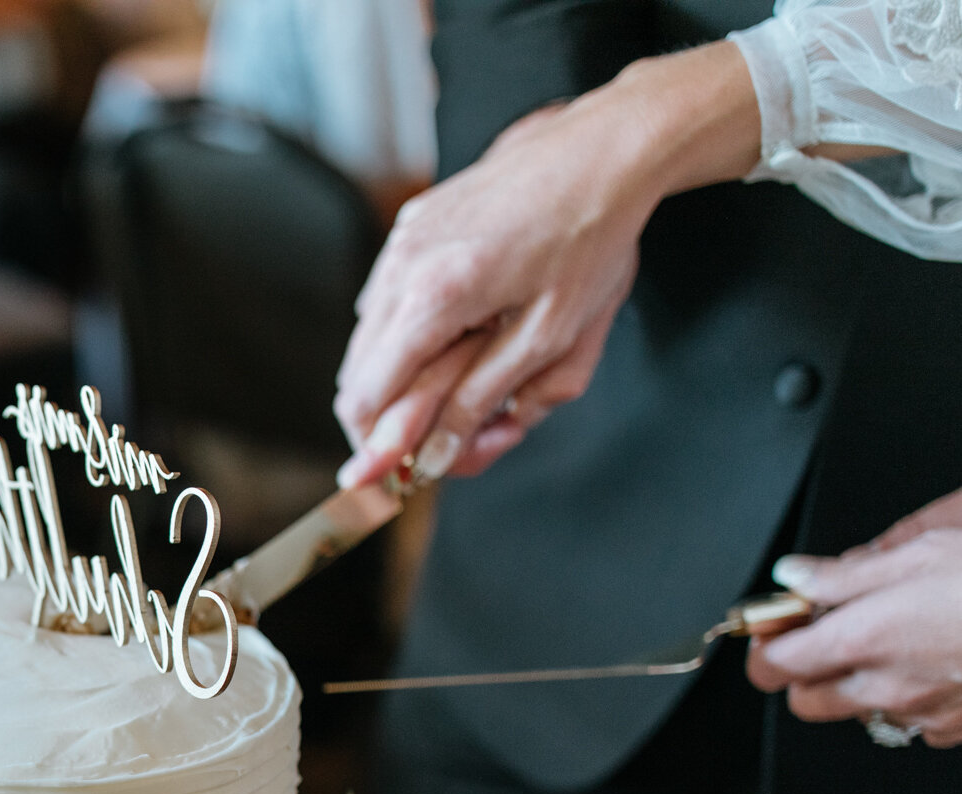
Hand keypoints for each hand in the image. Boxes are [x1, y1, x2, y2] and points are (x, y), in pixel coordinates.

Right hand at [334, 44, 763, 487]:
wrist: (605, 149)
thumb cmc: (591, 240)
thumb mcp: (552, 338)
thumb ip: (484, 402)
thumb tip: (435, 456)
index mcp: (433, 297)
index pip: (365, 398)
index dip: (376, 448)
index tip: (401, 475)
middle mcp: (402, 266)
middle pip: (355, 374)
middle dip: (389, 419)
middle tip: (442, 442)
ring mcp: (402, 240)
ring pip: (368, 338)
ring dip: (400, 377)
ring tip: (461, 391)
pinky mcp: (414, 224)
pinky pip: (388, 298)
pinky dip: (408, 334)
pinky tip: (459, 338)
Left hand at [749, 523, 961, 747]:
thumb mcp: (930, 547)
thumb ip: (848, 571)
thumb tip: (797, 577)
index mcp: (868, 638)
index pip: (774, 664)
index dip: (767, 641)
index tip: (776, 620)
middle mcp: (890, 686)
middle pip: (807, 700)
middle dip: (803, 670)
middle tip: (826, 629)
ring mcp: (929, 714)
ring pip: (863, 712)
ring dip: (860, 682)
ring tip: (895, 637)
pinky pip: (918, 722)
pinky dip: (915, 696)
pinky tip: (942, 659)